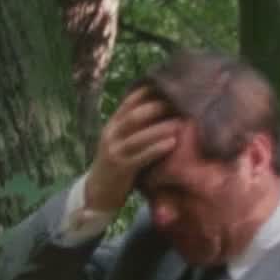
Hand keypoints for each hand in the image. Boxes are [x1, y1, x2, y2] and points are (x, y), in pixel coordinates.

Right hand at [83, 88, 182, 212]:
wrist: (98, 192)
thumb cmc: (117, 164)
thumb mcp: (120, 141)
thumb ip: (134, 128)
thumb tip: (161, 110)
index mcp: (112, 125)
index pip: (129, 102)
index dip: (148, 93)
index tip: (169, 87)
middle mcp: (111, 135)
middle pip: (134, 115)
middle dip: (158, 108)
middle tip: (179, 104)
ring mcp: (115, 152)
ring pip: (138, 136)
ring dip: (161, 128)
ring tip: (181, 123)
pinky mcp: (121, 169)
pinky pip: (141, 156)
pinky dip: (157, 149)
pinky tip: (172, 143)